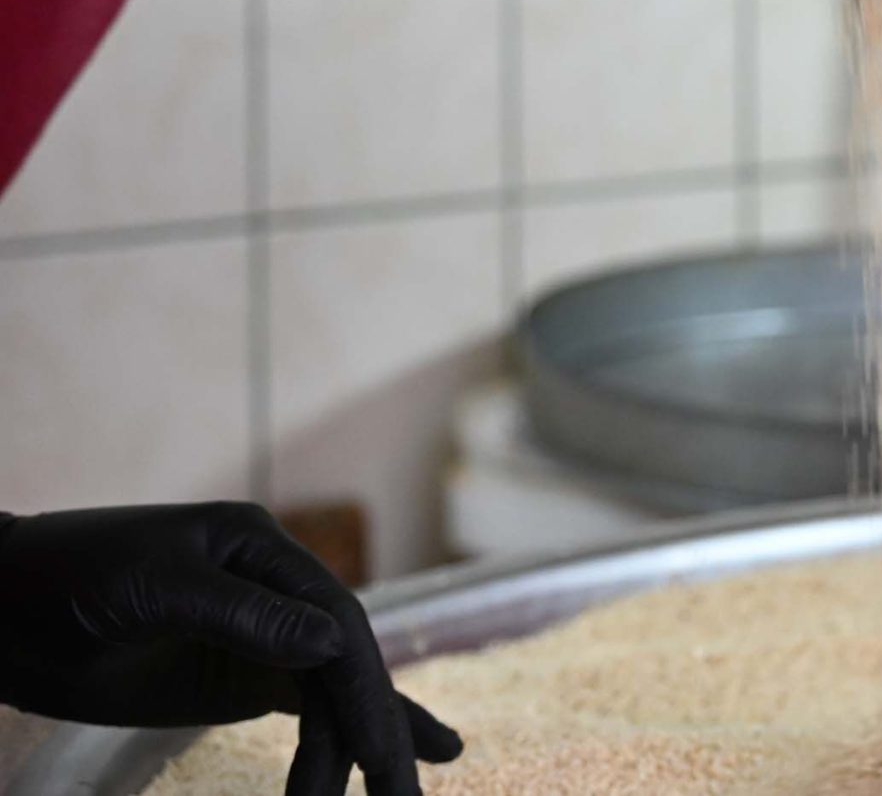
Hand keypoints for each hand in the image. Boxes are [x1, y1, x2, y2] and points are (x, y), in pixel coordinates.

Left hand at [0, 503, 460, 795]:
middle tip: (402, 795)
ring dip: (359, 751)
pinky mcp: (235, 679)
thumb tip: (333, 642)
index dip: (364, 688)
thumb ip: (241, 613)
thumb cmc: (66, 578)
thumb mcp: (153, 587)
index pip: (336, 618)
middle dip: (378, 730)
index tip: (380, 753)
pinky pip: (303, 710)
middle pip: (346, 663)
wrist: (1, 612)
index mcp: (261, 551)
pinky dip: (339, 741)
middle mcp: (275, 590)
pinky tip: (376, 764)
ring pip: (330, 695)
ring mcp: (258, 637)